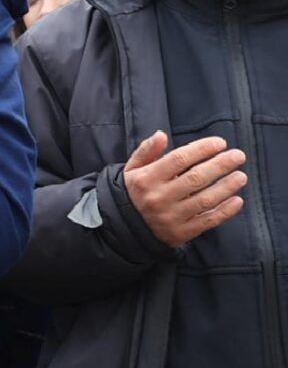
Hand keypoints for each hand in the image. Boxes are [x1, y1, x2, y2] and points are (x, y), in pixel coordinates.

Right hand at [124, 130, 247, 247]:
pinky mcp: (181, 232)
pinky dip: (225, 211)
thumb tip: (161, 134)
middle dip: (220, 165)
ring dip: (227, 187)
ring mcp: (171, 216)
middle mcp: (158, 197)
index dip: (202, 149)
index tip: (220, 143)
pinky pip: (208, 221)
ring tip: (241, 176)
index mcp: (146, 179)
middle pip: (196, 178)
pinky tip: (237, 200)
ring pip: (205, 200)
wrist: (125, 227)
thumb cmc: (136, 192)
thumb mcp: (133, 169)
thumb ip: (146, 151)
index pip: (178, 159)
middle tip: (238, 156)